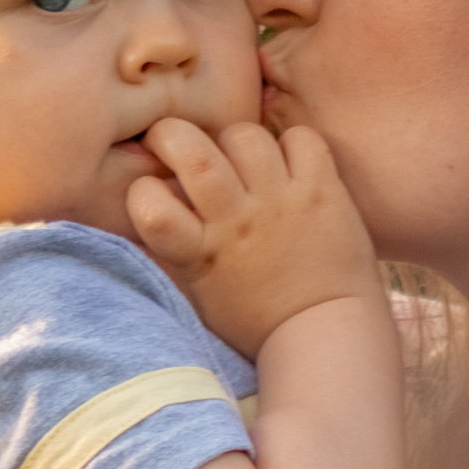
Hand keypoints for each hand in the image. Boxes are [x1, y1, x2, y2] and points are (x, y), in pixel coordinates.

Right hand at [126, 117, 382, 361]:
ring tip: (240, 160)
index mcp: (200, 253)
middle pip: (191, 150)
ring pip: (244, 136)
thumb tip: (151, 199)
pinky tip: (287, 165)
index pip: (148, 204)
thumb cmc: (256, 319)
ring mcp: (281, 202)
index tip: (153, 192)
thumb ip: (174, 248)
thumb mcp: (199, 290)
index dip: (142, 189)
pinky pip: (300, 139)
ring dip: (234, 140)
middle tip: (178, 145)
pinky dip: (292, 143)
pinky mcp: (322, 191)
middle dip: (172, 134)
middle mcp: (237, 221)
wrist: (326, 335)